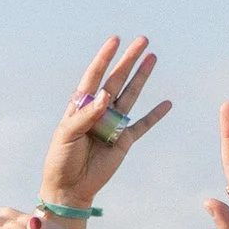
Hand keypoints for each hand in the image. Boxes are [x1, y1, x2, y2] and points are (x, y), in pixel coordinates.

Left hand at [39, 37, 172, 211]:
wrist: (69, 188)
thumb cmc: (61, 160)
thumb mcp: (67, 135)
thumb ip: (86, 115)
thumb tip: (106, 95)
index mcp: (81, 106)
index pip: (94, 77)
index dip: (104, 58)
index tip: (115, 40)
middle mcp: (99, 111)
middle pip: (117, 80)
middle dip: (129, 60)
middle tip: (142, 40)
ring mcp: (113, 124)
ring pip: (131, 95)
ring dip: (142, 77)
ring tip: (152, 57)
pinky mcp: (124, 141)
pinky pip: (142, 125)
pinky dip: (155, 115)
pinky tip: (166, 103)